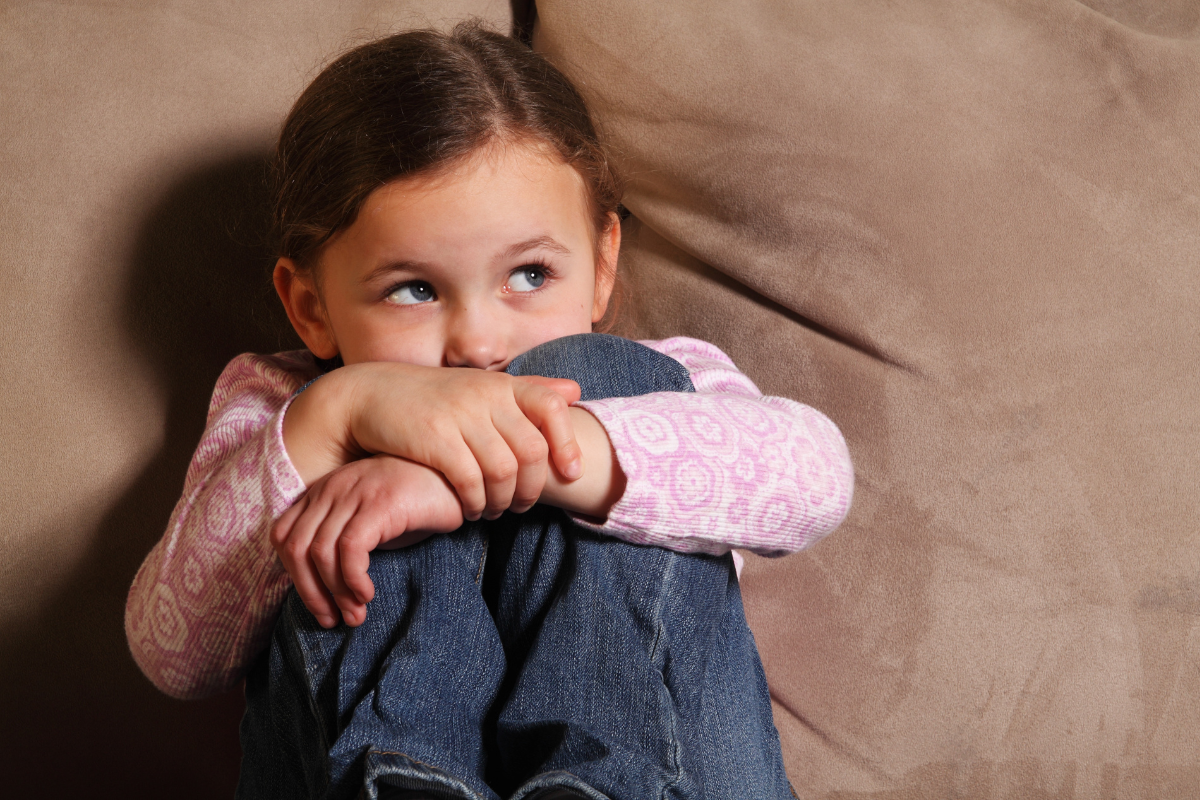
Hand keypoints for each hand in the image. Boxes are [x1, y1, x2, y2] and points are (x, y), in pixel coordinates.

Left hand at [270, 455, 463, 627]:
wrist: (460, 478)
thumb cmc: (419, 505)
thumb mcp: (373, 522)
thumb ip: (345, 542)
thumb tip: (326, 590)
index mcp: (325, 491)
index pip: (284, 536)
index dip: (294, 577)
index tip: (319, 606)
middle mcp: (333, 488)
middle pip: (295, 547)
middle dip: (310, 592)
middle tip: (332, 620)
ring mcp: (355, 492)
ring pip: (319, 551)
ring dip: (335, 593)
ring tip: (355, 614)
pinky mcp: (380, 502)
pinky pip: (350, 548)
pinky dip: (352, 579)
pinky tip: (367, 594)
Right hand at [305, 363, 582, 520]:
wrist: (369, 396)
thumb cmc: (434, 400)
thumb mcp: (481, 389)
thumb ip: (527, 392)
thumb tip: (575, 390)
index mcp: (501, 384)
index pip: (551, 407)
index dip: (568, 443)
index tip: (571, 472)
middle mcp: (485, 396)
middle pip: (532, 450)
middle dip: (533, 487)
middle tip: (521, 505)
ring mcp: (460, 416)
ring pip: (504, 471)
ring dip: (503, 501)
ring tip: (494, 510)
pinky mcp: (435, 439)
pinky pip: (470, 481)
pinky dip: (475, 503)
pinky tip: (469, 509)